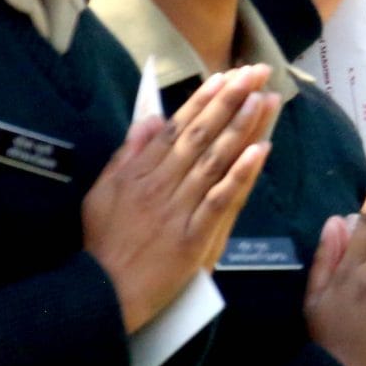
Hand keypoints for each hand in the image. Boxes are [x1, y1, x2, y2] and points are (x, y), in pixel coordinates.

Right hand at [83, 67, 281, 331]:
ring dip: (241, 128)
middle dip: (230, 101)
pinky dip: (240, 175)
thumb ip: (127, 154)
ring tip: (263, 100)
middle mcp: (161, 184)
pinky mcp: (193, 237)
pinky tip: (260, 152)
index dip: (204, 100)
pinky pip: (220, 200)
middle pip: (201, 135)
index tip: (226, 76)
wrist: (103, 292)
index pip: (178, 127)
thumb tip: (150, 119)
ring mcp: (179, 209)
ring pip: (215, 161)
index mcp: (140, 172)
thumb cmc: (104, 243)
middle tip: (255, 73)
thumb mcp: (102, 192)